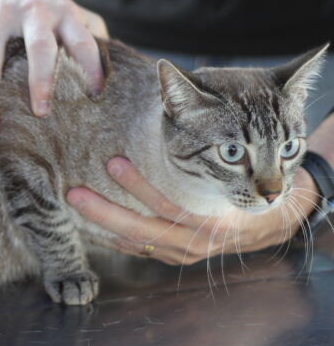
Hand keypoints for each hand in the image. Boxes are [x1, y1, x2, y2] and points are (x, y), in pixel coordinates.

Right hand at [0, 0, 106, 128]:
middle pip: (39, 48)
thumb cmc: (37, 3)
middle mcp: (33, 11)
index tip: (93, 97)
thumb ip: (91, 35)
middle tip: (40, 114)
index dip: (92, 69)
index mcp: (63, 12)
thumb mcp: (68, 10)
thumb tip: (112, 75)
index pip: (84, 42)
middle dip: (41, 82)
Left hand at [66, 157, 320, 264]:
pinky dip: (115, 239)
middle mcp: (198, 243)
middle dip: (105, 213)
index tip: (112, 162)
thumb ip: (206, 142)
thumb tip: (171, 87)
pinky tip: (91, 227)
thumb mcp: (236, 164)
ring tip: (75, 203)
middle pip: (143, 230)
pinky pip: (141, 252)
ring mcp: (186, 254)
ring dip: (103, 224)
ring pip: (138, 243)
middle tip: (73, 194)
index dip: (139, 186)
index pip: (169, 204)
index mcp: (214, 219)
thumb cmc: (250, 181)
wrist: (272, 221)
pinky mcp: (176, 258)